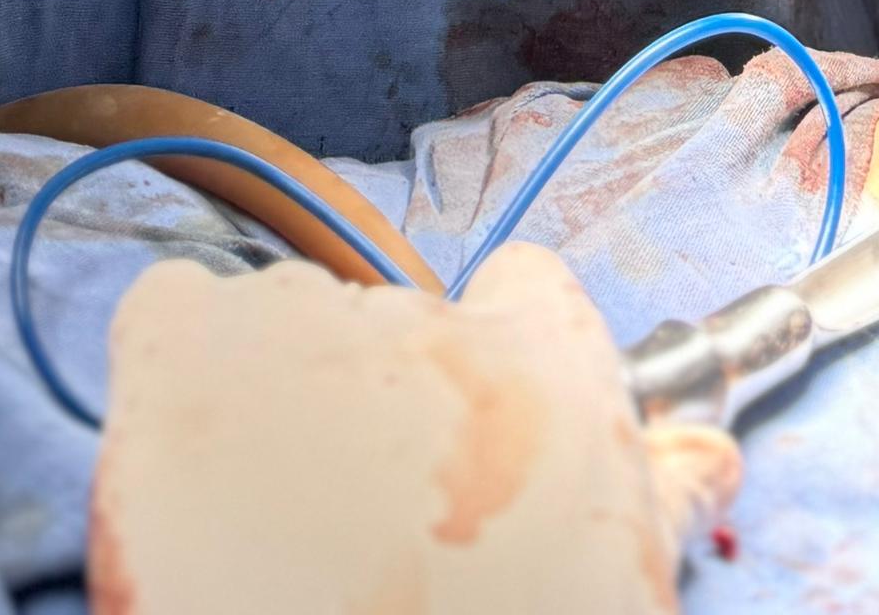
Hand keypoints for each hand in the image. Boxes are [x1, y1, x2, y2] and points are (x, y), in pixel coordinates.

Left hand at [91, 240, 725, 611]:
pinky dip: (181, 365)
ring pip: (292, 320)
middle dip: (391, 409)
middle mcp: (429, 326)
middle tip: (371, 529)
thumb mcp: (612, 590)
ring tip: (275, 529)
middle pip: (407, 325)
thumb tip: (705, 458)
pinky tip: (193, 465)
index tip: (479, 435)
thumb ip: (660, 499)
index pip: (529, 294)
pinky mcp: (186, 361)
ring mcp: (300, 335)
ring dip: (285, 400)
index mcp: (550, 372)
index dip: (505, 364)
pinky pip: (173, 306)